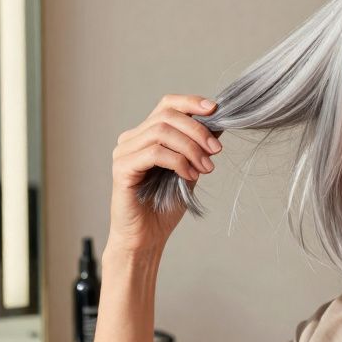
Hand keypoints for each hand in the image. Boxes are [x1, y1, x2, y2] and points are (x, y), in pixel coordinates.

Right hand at [108, 94, 221, 254]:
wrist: (146, 238)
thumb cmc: (163, 207)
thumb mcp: (189, 170)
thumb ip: (197, 148)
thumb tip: (219, 126)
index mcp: (145, 135)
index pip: (167, 105)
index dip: (191, 102)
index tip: (215, 110)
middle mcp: (131, 139)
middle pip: (167, 116)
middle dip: (197, 131)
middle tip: (215, 151)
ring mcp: (124, 153)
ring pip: (162, 132)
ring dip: (191, 148)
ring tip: (206, 168)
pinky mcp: (122, 169)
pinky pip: (154, 153)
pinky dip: (178, 161)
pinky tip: (189, 176)